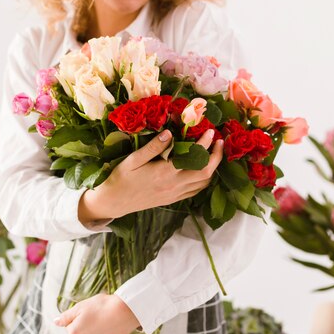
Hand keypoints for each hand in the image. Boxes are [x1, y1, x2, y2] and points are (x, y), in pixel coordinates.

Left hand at [54, 294, 139, 333]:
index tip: (89, 312)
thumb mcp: (81, 306)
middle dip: (86, 327)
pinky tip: (111, 329)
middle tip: (97, 316)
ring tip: (105, 322)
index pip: (71, 327)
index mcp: (74, 333)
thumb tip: (55, 322)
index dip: (79, 318)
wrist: (125, 311)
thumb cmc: (102, 306)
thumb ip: (66, 316)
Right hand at [79, 129, 223, 221]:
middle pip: (206, 173)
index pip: (193, 158)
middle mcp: (173, 185)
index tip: (210, 131)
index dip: (205, 144)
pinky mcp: (173, 200)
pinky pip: (195, 191)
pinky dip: (204, 179)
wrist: (114, 202)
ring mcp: (175, 194)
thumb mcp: (133, 159)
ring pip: (203, 183)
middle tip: (219, 141)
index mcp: (164, 173)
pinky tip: (202, 169)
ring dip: (213, 168)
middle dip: (217, 156)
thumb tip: (170, 133)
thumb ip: (153, 147)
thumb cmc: (121, 178)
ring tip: (213, 153)